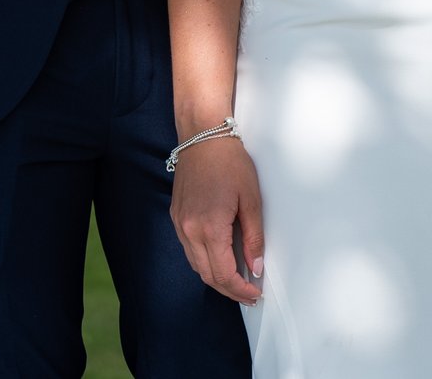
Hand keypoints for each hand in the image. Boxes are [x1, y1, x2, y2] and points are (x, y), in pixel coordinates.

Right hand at [170, 137, 263, 303]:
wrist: (203, 136)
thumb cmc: (229, 163)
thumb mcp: (251, 200)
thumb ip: (253, 238)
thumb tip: (255, 267)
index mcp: (210, 228)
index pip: (224, 274)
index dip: (240, 290)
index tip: (254, 294)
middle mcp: (189, 230)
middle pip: (208, 276)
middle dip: (229, 290)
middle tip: (248, 295)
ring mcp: (179, 224)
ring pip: (196, 265)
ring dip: (216, 278)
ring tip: (236, 281)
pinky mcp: (176, 217)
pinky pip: (188, 250)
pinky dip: (204, 261)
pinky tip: (219, 259)